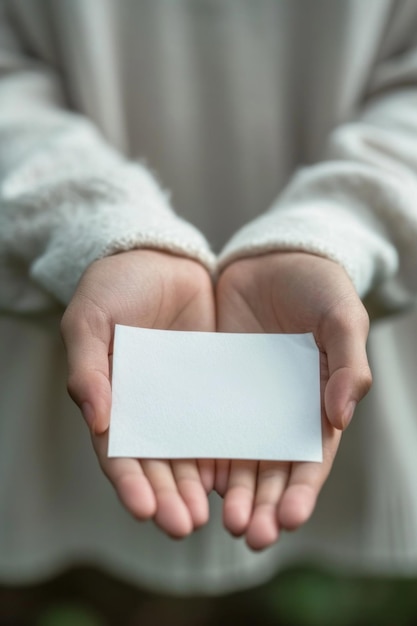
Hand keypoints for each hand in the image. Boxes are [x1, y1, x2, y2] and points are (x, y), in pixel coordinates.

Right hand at [61, 250, 215, 537]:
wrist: (158, 257)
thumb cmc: (114, 286)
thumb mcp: (91, 319)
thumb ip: (89, 366)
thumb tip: (98, 418)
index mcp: (114, 400)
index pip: (119, 452)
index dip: (130, 483)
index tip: (145, 510)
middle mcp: (150, 409)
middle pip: (159, 464)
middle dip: (170, 497)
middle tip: (187, 526)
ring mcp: (184, 400)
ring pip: (193, 453)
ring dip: (202, 487)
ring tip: (219, 515)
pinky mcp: (215, 385)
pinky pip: (223, 423)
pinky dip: (230, 451)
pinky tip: (243, 475)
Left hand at [215, 252, 371, 549]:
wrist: (271, 258)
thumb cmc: (317, 286)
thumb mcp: (341, 317)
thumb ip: (347, 363)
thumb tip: (341, 416)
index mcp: (316, 403)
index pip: (311, 458)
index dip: (302, 491)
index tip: (290, 519)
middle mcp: (278, 412)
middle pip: (271, 470)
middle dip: (263, 505)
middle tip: (248, 534)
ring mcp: (243, 402)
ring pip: (236, 457)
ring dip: (230, 493)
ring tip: (217, 519)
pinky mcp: (211, 386)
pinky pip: (203, 425)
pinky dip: (199, 454)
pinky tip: (190, 478)